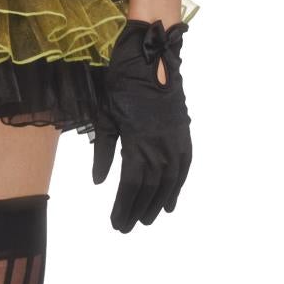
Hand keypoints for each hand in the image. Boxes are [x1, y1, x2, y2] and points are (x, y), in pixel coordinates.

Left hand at [91, 17, 192, 231]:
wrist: (151, 55)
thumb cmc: (122, 82)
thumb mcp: (106, 115)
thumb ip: (103, 151)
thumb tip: (99, 181)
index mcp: (138, 140)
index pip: (131, 184)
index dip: (123, 205)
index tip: (115, 222)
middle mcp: (160, 144)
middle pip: (150, 188)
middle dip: (137, 210)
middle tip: (126, 227)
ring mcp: (175, 139)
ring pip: (169, 181)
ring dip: (157, 203)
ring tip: (147, 219)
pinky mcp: (183, 133)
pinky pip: (184, 167)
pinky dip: (177, 186)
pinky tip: (170, 201)